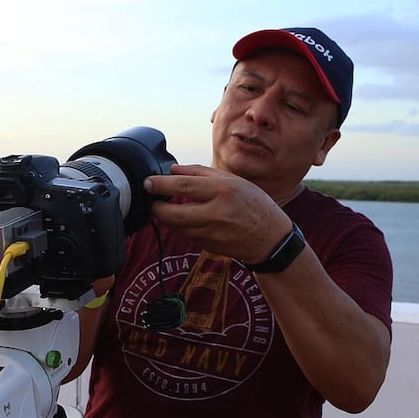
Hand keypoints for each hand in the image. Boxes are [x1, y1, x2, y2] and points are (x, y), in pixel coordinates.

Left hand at [143, 164, 292, 263]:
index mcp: (222, 191)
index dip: (160, 185)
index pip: (183, 187)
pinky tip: (186, 219)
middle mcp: (216, 213)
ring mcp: (212, 234)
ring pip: (177, 228)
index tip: (147, 183)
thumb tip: (173, 170)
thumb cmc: (254, 204)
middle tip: (152, 202)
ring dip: (167, 218)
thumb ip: (200, 173)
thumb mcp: (232, 181)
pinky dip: (182, 227)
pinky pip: (188, 235)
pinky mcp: (209, 247)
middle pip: (173, 214)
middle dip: (157, 208)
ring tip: (166, 208)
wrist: (271, 238)